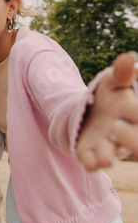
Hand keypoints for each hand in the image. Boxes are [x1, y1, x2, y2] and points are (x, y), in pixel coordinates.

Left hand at [77, 52, 137, 170]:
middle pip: (137, 146)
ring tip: (106, 157)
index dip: (137, 117)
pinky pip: (92, 162)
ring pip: (113, 156)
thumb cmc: (109, 94)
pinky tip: (90, 162)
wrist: (89, 109)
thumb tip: (128, 58)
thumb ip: (122, 73)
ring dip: (109, 157)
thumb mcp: (113, 81)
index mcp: (134, 113)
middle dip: (132, 141)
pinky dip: (91, 163)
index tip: (128, 112)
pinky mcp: (89, 151)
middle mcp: (126, 133)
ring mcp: (108, 144)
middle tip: (117, 127)